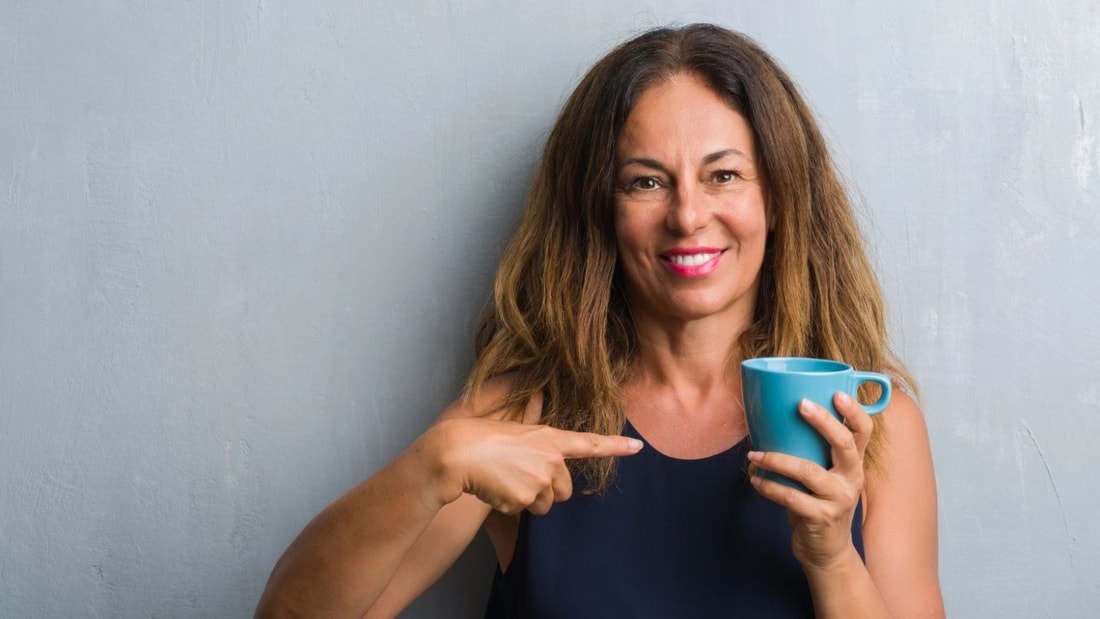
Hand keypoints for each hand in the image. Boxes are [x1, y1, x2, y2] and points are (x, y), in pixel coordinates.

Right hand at [415, 417, 642, 514]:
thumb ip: (535, 432)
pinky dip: (509, 505)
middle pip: (565, 490)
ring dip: (527, 500)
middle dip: (547, 491)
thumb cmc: (479, 436)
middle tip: (520, 477)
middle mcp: (551, 459)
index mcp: (550, 437)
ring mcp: (540, 480)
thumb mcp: (514, 427)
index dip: (616, 446)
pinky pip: (523, 512)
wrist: (457, 452)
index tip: (637, 447)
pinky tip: (495, 488)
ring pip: (544, 505)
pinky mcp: (526, 499)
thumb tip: (542, 413)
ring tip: (504, 480)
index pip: (590, 443)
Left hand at [747, 392, 873, 569]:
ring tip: (754, 455)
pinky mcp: (822, 518)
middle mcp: (852, 478)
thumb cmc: (818, 503)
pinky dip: (769, 487)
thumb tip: (771, 417)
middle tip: (800, 405)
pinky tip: (757, 480)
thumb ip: (810, 451)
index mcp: (853, 463)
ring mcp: (839, 499)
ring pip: (809, 471)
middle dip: (823, 421)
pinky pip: (791, 497)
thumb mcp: (823, 475)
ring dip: (776, 460)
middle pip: (844, 444)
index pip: (863, 432)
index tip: (837, 392)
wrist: (826, 551)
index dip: (855, 411)